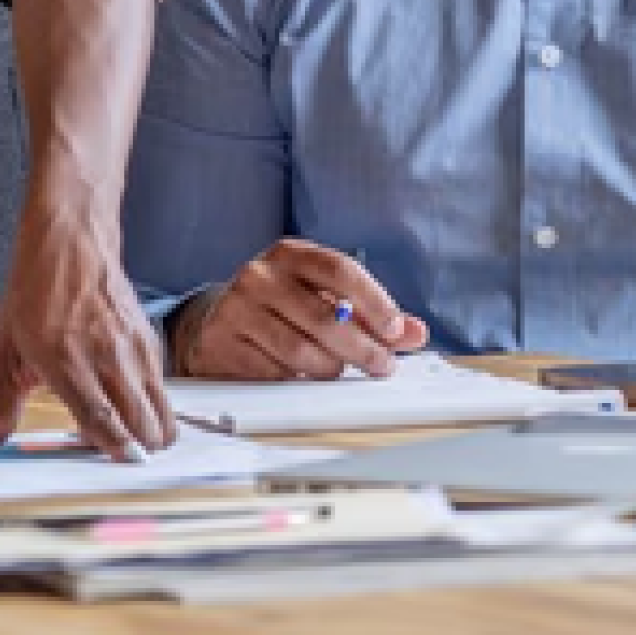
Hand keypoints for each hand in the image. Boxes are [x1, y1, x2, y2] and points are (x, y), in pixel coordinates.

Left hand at [0, 194, 173, 460]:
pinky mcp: (150, 341)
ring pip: (162, 414)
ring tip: (121, 425)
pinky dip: (150, 405)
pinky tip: (123, 395)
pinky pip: (161, 390)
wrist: (70, 241)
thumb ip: (0, 404)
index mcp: (65, 361)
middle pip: (144, 426)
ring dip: (148, 431)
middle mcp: (106, 357)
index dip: (115, 450)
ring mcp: (134, 348)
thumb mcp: (7, 348)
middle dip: (134, 449)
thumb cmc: (36, 292)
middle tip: (109, 445)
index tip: (117, 463)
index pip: (102, 419)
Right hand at [176, 240, 427, 381]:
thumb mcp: (325, 298)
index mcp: (290, 254)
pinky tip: (301, 377)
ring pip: (300, 351)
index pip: (340, 269)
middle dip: (362, 348)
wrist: (220, 321)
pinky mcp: (222, 341)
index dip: (373, 301)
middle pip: (324, 317)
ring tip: (337, 371)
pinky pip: (272, 372)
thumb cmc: (284, 307)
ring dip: (329, 368)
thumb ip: (372, 315)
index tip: (395, 331)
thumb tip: (415, 333)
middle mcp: (260, 274)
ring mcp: (237, 307)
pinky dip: (295, 381)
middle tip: (382, 366)